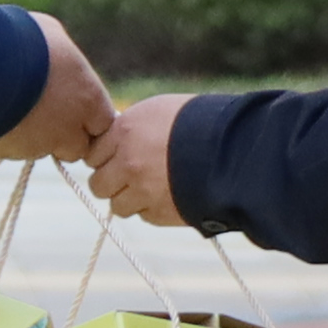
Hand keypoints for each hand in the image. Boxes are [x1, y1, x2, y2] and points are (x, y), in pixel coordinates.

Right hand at [0, 13, 112, 165]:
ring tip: (13, 108)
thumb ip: (64, 60)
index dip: (88, 118)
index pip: (103, 123)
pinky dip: (6, 137)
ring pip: (42, 151)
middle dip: (64, 136)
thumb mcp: (51, 37)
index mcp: (87, 99)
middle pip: (76, 147)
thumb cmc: (18, 40)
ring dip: (34, 138)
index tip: (74, 108)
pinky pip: (10, 149)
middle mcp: (67, 129)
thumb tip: (62, 62)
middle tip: (44, 113)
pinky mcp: (6, 153)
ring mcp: (36, 146)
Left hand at [88, 94, 193, 227]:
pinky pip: (144, 215)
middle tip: (127, 178)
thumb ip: (132, 128)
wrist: (234, 150)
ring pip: (118, 205)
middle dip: (111, 182)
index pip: (92, 154)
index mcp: (125, 132)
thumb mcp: (161, 111)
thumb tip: (117, 141)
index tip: (115, 159)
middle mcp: (127, 162)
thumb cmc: (202, 122)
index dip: (104, 158)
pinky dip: (153, 209)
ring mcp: (141, 190)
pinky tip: (170, 195)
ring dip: (130, 199)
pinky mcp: (158, 213)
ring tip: (151, 189)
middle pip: (98, 184)